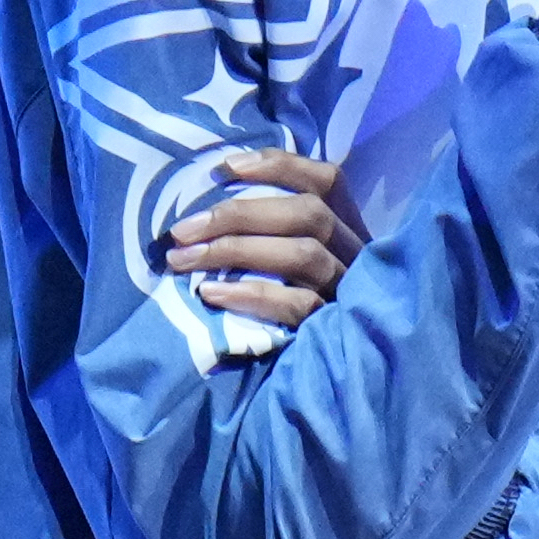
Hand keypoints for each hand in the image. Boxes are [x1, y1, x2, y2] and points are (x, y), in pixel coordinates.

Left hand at [161, 149, 366, 332]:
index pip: (327, 180)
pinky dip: (252, 295)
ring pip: (303, 255)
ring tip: (184, 259)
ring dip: (237, 250)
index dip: (280, 165)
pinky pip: (298, 306)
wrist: (331, 373)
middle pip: (310, 214)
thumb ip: (274, 226)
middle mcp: (355, 253)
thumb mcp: (295, 255)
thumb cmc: (297, 300)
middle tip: (183, 229)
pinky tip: (211, 294)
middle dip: (240, 214)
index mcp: (348, 226)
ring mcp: (348, 290)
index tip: (225, 168)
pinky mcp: (334, 328)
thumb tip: (216, 193)